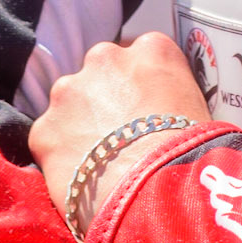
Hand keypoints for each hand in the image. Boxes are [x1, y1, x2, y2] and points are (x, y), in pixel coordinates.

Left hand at [28, 32, 209, 235]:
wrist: (159, 193)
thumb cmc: (191, 154)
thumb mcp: (197, 108)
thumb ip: (171, 95)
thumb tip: (163, 112)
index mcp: (151, 49)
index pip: (140, 56)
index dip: (140, 87)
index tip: (143, 110)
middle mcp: (105, 57)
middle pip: (99, 73)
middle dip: (104, 99)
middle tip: (119, 137)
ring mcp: (69, 90)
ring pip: (69, 104)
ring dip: (78, 125)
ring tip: (99, 162)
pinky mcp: (44, 128)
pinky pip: (49, 139)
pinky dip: (60, 156)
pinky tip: (82, 178)